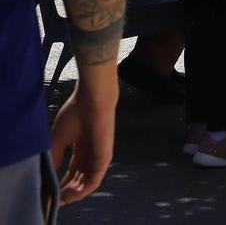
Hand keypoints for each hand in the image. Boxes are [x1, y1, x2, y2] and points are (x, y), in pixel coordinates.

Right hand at [50, 83, 116, 204]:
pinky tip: (69, 196)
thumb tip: (45, 174)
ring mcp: (99, 157)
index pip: (72, 170)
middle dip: (65, 190)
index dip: (60, 182)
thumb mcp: (58, 140)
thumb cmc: (76, 114)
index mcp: (81, 148)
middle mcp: (91, 154)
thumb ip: (54, 157)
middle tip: (53, 200)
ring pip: (86, 182)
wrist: (92, 101)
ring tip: (59, 201)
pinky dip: (81, 191)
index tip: (49, 191)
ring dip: (72, 194)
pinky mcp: (104, 158)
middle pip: (78, 178)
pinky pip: (94, 181)